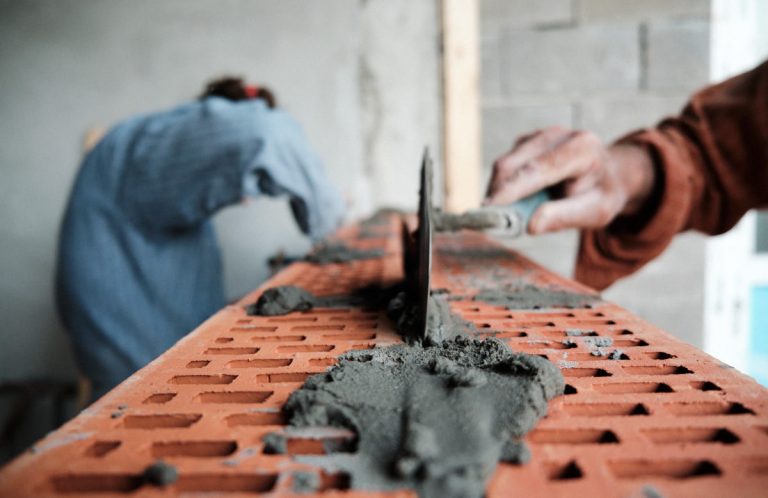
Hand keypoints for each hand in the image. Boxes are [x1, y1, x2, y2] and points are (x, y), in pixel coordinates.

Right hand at [484, 126, 655, 233]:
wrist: (608, 174)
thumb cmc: (602, 194)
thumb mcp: (597, 211)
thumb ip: (566, 217)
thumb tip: (531, 226)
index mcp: (582, 148)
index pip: (540, 168)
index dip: (513, 188)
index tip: (490, 207)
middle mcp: (559, 135)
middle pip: (514, 163)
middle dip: (498, 193)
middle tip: (492, 221)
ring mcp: (540, 135)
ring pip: (505, 163)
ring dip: (499, 191)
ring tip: (509, 214)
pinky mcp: (527, 141)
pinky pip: (506, 165)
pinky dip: (504, 186)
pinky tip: (517, 200)